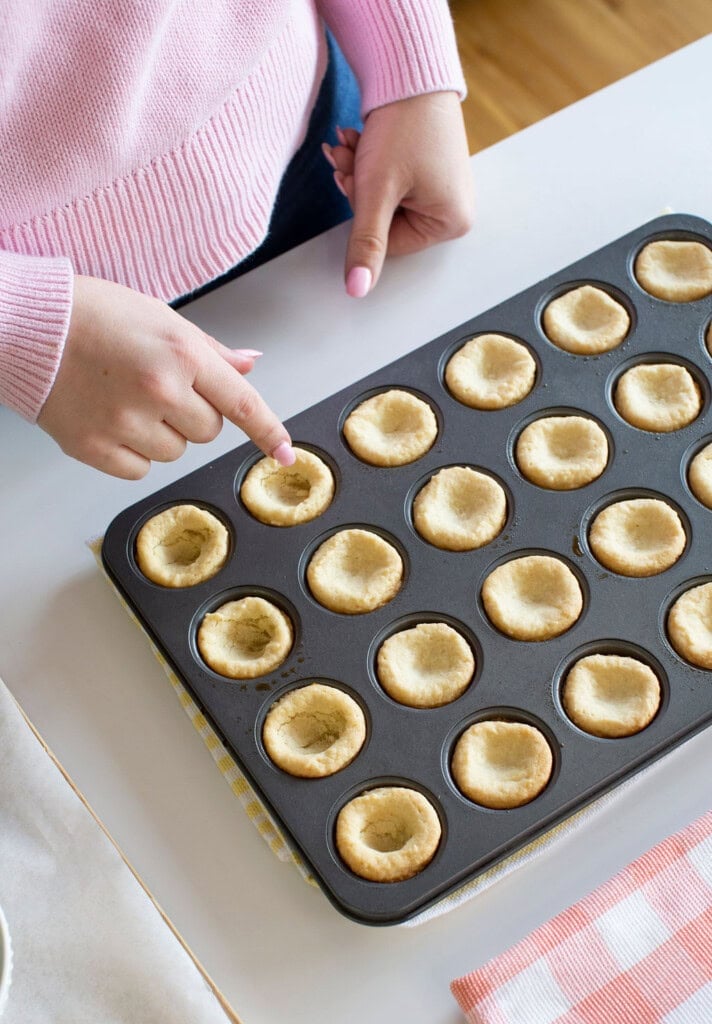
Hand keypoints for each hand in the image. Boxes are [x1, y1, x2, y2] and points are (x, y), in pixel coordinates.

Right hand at [38, 275, 293, 478]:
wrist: (28, 326)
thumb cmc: (93, 314)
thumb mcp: (162, 318)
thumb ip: (211, 350)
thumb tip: (251, 364)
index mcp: (182, 354)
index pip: (242, 403)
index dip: (268, 432)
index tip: (285, 452)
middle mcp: (160, 390)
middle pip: (208, 432)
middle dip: (193, 414)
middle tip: (158, 388)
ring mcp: (126, 422)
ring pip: (175, 453)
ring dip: (162, 434)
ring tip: (128, 399)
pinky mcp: (95, 447)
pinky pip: (140, 470)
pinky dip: (132, 453)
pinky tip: (111, 420)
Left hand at [322, 91, 473, 296]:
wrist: (410, 71)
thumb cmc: (404, 127)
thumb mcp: (377, 192)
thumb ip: (366, 244)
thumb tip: (357, 290)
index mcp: (451, 223)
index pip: (389, 244)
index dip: (365, 216)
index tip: (359, 184)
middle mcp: (452, 209)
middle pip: (385, 221)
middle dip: (360, 189)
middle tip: (353, 158)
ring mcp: (440, 189)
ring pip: (381, 199)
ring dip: (359, 173)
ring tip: (354, 144)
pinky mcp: (427, 170)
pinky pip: (389, 181)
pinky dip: (369, 163)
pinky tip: (360, 141)